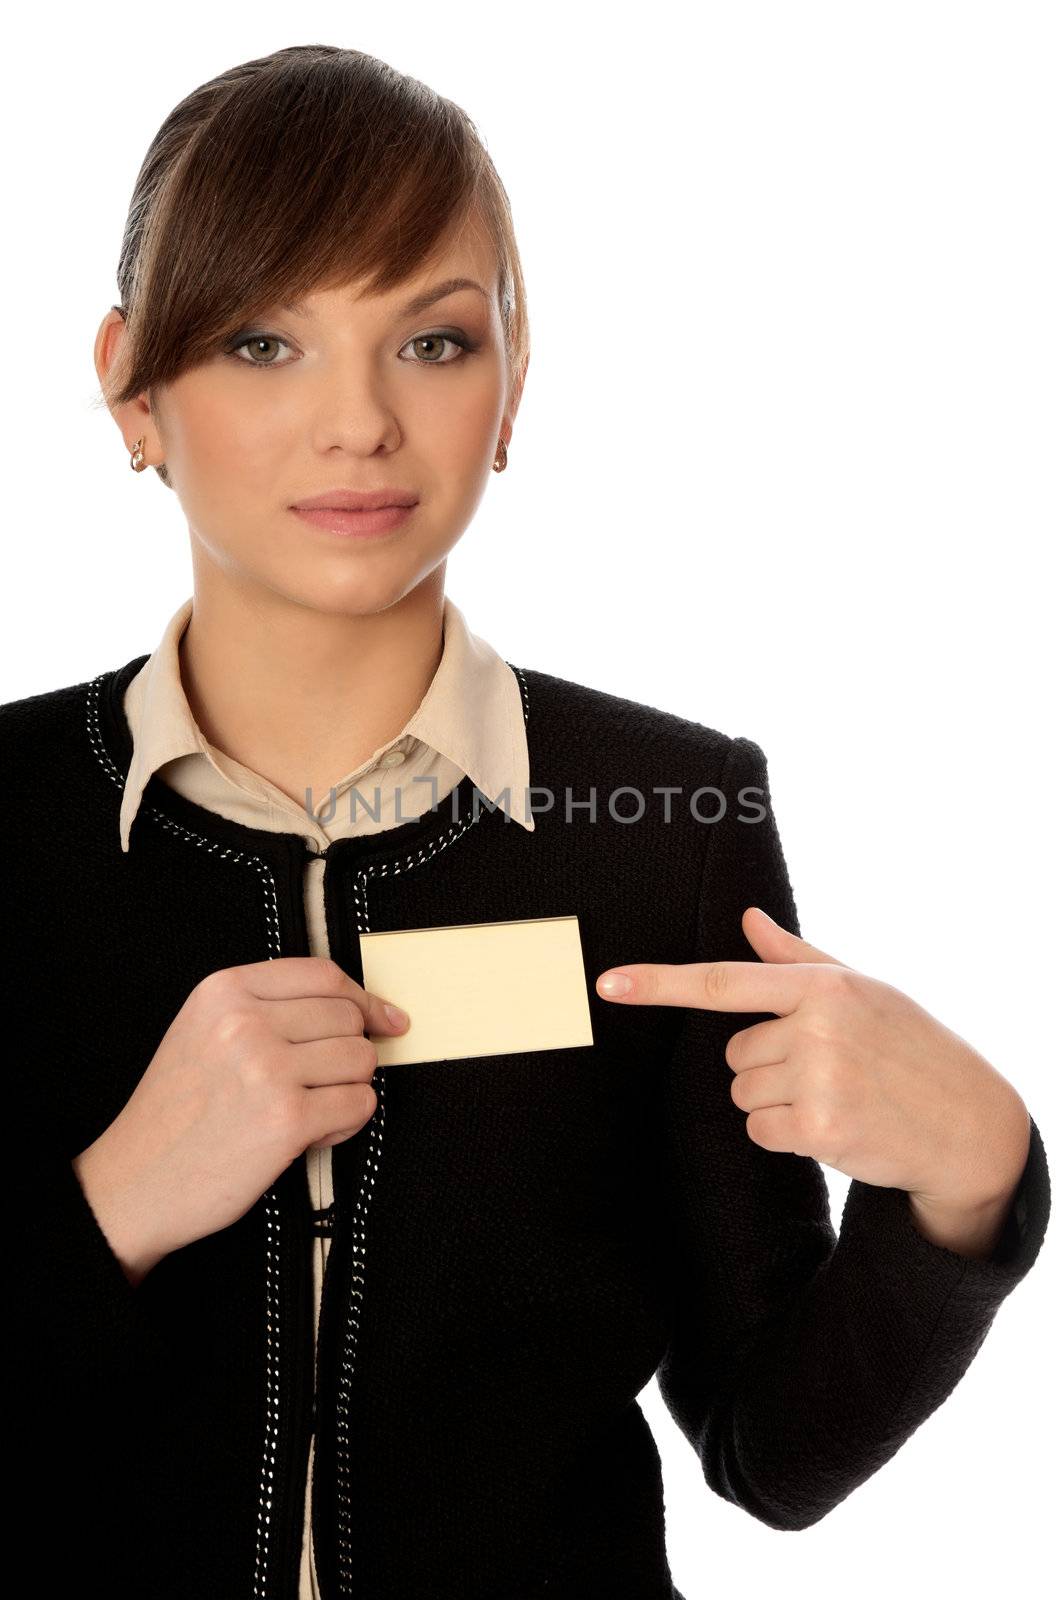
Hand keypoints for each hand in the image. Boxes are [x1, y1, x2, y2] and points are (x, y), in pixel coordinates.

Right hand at [72, 956, 409, 1282]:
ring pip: (361, 1059)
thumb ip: (268, 1008)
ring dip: (349, 1088)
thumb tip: (362, 1009)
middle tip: (320, 1083)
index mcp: (224, 991)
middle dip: (350, 1052)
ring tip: (310, 1109)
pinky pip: (360, 1104)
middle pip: (348, 1017)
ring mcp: (267, 1070)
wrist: (135, 1183)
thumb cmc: (176, 1113)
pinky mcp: (286, 1120)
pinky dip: (348, 1122)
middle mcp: (245, 1022)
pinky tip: (313, 1133)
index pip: (322, 975)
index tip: (384, 1019)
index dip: (362, 999)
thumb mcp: (203, 1031)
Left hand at [596, 908, 1029, 1210]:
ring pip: (744, 1093)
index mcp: (823, 985)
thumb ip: (797, 958)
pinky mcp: (819, 1126)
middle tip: (826, 1070)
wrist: (968, 1121)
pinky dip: (785, 1133)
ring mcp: (819, 1077)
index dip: (660, 983)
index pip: (725, 980)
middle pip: (735, 1052)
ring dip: (776, 1102)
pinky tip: (833, 1125)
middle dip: (767, 1065)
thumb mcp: (864, 990)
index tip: (607, 983)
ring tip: (834, 1096)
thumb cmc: (910, 1045)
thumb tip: (749, 918)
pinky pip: (759, 1130)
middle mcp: (817, 1026)